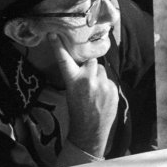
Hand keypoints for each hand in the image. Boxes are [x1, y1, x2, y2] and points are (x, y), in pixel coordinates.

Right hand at [48, 33, 118, 157]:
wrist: (90, 132)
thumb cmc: (78, 112)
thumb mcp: (70, 94)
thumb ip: (77, 78)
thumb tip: (85, 66)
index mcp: (73, 82)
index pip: (64, 60)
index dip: (58, 46)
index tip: (54, 35)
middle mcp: (88, 80)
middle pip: (91, 60)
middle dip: (90, 66)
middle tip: (87, 77)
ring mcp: (102, 84)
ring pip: (101, 70)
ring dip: (98, 76)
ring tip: (95, 91)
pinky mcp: (113, 89)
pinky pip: (109, 80)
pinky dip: (105, 86)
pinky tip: (101, 98)